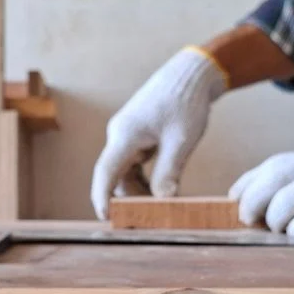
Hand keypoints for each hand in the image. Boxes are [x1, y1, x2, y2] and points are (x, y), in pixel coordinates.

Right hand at [90, 47, 227, 218]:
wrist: (191, 74)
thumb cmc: (185, 102)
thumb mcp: (181, 141)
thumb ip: (169, 172)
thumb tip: (163, 201)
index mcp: (125, 134)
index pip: (105, 172)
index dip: (102, 196)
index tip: (104, 217)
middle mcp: (120, 134)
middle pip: (115, 176)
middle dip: (129, 199)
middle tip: (150, 219)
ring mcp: (128, 135)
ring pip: (125, 172)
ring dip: (139, 190)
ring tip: (160, 206)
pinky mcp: (137, 135)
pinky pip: (134, 164)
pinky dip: (144, 179)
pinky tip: (160, 190)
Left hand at [229, 145, 293, 236]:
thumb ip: (280, 175)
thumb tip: (235, 194)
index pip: (266, 170)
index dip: (246, 190)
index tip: (240, 204)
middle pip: (265, 192)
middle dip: (254, 211)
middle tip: (259, 222)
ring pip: (280, 214)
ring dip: (279, 227)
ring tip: (291, 226)